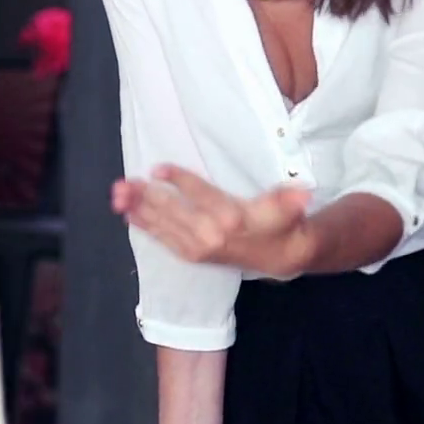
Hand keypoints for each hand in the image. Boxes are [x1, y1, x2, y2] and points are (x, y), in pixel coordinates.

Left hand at [112, 165, 314, 277]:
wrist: (279, 256)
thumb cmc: (279, 222)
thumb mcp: (288, 207)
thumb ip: (291, 198)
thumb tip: (305, 192)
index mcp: (232, 218)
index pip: (200, 195)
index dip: (179, 181)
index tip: (158, 167)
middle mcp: (210, 234)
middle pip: (173, 211)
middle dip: (145, 196)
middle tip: (122, 183)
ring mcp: (197, 246)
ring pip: (162, 224)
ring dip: (137, 208)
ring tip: (118, 194)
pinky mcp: (190, 254)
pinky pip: (162, 238)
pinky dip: (143, 225)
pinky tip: (127, 213)